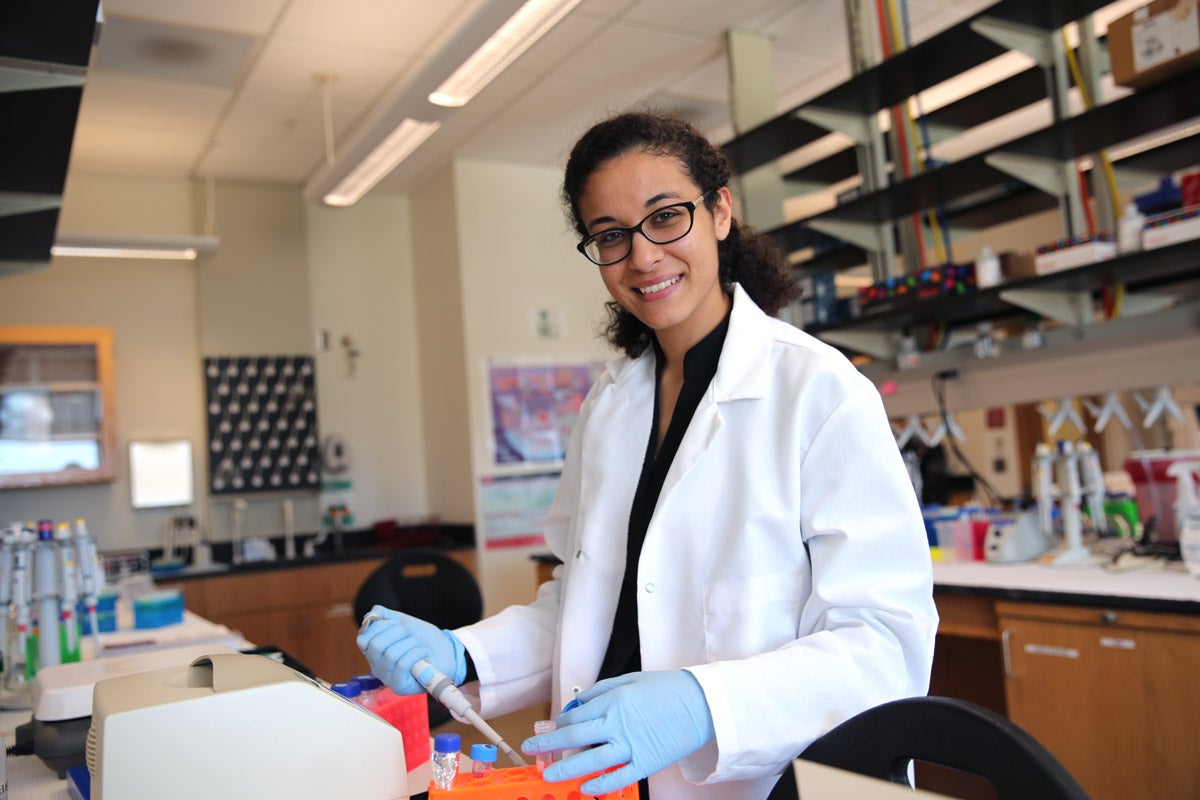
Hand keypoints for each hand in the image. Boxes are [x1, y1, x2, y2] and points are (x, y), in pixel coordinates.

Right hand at [356, 605, 465, 694]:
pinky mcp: (399, 686)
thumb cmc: (424, 639)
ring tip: (419, 644)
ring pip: (391, 654)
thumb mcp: (404, 623)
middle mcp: (377, 665)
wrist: (445, 653)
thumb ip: (387, 615)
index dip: (380, 626)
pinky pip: (402, 664)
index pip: (363, 638)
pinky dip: (416, 653)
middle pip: (375, 645)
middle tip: (409, 634)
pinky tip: (423, 652)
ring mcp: (387, 677)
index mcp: (374, 650)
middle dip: (397, 633)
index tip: (397, 624)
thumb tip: (373, 611)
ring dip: (410, 643)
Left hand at [521, 670, 715, 793]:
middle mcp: (617, 724)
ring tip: (548, 775)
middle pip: (575, 736)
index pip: (576, 715)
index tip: (551, 728)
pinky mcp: (646, 763)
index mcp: (614, 700)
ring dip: (566, 768)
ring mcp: (631, 746)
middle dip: (549, 743)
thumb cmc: (667, 689)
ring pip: (590, 761)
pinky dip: (601, 784)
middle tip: (530, 748)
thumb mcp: (631, 679)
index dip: (559, 723)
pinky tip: (586, 788)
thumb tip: (578, 703)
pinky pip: (618, 777)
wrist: (701, 704)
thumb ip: (602, 689)